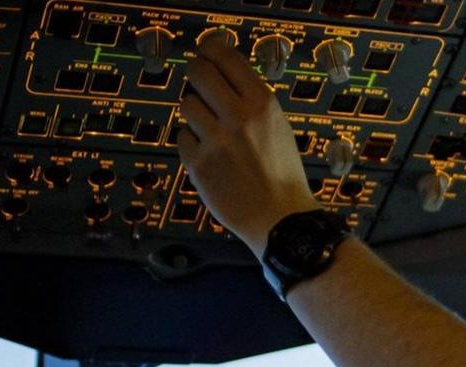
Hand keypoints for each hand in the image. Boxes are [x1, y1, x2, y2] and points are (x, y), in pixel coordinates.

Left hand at [175, 38, 323, 254]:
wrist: (281, 219)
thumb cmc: (283, 174)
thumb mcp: (279, 126)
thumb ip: (251, 100)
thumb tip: (223, 74)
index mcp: (263, 104)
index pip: (225, 57)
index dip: (210, 48)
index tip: (206, 50)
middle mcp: (238, 118)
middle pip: (198, 72)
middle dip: (196, 73)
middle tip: (199, 80)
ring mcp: (216, 141)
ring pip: (186, 104)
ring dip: (195, 112)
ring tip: (210, 128)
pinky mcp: (198, 164)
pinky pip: (182, 137)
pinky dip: (192, 143)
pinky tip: (209, 154)